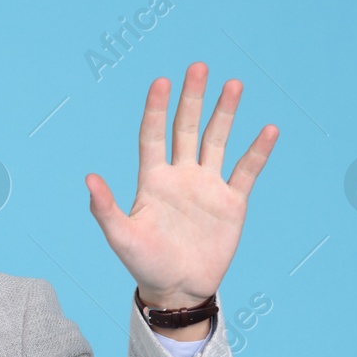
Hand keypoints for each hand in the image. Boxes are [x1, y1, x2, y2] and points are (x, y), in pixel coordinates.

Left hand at [85, 61, 278, 310]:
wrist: (178, 290)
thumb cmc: (145, 265)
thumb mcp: (121, 238)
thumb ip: (105, 208)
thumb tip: (88, 178)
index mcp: (153, 180)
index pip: (153, 135)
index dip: (156, 109)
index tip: (161, 81)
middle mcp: (181, 177)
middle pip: (186, 128)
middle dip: (192, 98)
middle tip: (199, 67)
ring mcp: (207, 187)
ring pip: (217, 141)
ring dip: (225, 114)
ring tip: (233, 85)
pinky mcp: (231, 203)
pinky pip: (246, 171)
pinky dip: (257, 151)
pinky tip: (268, 129)